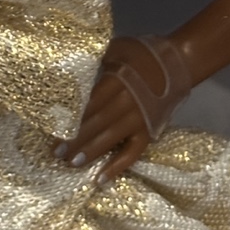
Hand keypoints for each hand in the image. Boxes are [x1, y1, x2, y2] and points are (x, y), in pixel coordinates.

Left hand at [58, 35, 188, 183]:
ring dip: (90, 152)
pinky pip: (132, 154)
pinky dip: (117, 167)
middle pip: (95, 124)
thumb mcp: (116, 49)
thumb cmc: (142, 53)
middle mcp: (125, 104)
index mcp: (115, 82)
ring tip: (72, 163)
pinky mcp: (149, 133)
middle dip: (75, 139)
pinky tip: (101, 179)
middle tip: (56, 153)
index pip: (88, 105)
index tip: (53, 130)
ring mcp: (138, 121)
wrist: (176, 62)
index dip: (71, 119)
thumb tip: (72, 67)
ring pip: (109, 139)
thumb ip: (97, 62)